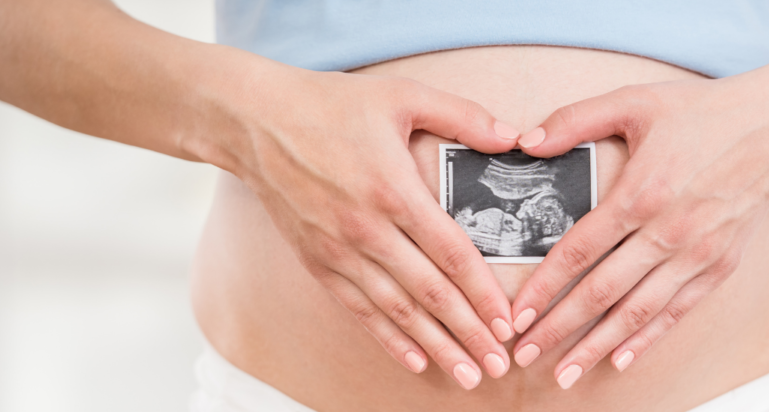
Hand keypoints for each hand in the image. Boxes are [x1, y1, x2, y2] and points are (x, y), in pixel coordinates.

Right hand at [219, 68, 521, 388]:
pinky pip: (358, 309)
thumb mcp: (403, 96)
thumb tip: (514, 138)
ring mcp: (339, 250)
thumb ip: (463, 116)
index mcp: (393, 190)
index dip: (483, 293)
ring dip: (435, 345)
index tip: (507, 322)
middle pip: (429, 293)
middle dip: (468, 333)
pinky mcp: (317, 261)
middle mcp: (367, 229)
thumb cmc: (330, 105)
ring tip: (467, 373)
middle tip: (499, 364)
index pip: (450, 254)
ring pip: (396, 310)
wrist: (255, 122)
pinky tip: (415, 359)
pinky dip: (388, 338)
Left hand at [509, 72, 768, 387]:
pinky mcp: (720, 266)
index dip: (544, 287)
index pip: (580, 251)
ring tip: (564, 372)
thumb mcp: (634, 101)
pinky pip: (677, 312)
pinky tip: (621, 359)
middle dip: (559, 328)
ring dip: (597, 346)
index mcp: (642, 194)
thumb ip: (574, 120)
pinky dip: (648, 339)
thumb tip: (524, 142)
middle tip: (524, 355)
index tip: (516, 314)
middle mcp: (668, 232)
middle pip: (602, 292)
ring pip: (638, 312)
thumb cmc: (703, 112)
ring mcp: (697, 254)